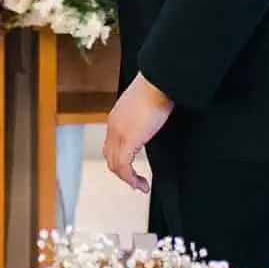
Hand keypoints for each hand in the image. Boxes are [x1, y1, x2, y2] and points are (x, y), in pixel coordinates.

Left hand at [103, 73, 173, 193]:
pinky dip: (131, 179)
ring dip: (127, 179)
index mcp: (116, 118)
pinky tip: (141, 183)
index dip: (119, 160)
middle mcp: (113, 127)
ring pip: (115, 165)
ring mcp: (118, 134)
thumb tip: (151, 126)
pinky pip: (124, 167)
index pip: (110, 145)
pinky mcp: (128, 140)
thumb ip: (143, 120)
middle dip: (122, 172)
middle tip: (135, 181)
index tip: (132, 169)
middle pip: (110, 157)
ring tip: (140, 185)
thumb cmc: (157, 89)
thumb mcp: (146, 107)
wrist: (158, 82)